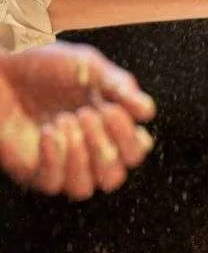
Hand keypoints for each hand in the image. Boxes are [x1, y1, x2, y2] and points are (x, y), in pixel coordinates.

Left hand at [0, 42, 155, 198]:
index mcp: (109, 129)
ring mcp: (59, 164)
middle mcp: (87, 151)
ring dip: (79, 157)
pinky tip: (48, 132)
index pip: (135, 153)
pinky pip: (52, 184)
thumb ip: (121, 87)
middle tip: (86, 115)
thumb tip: (148, 111)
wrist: (2, 65)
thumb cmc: (45, 64)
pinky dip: (55, 159)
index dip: (129, 139)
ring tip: (65, 121)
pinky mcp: (32, 170)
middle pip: (113, 178)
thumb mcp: (90, 66)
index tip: (112, 110)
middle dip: (104, 149)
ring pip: (84, 188)